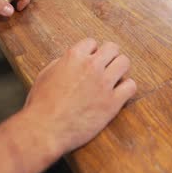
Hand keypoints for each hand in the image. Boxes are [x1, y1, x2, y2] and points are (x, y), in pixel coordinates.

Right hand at [26, 38, 135, 154]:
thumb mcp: (46, 74)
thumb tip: (71, 60)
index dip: (90, 52)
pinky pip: (131, 86)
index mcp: (74, 56)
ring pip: (124, 62)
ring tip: (113, 79)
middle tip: (104, 68)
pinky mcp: (113, 102)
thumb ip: (62, 63)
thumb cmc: (41, 104)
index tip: (89, 61)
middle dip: (108, 56)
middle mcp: (91, 66)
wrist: (45, 130)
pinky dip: (127, 89)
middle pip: (112, 48)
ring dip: (119, 69)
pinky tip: (119, 94)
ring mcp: (104, 83)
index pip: (92, 42)